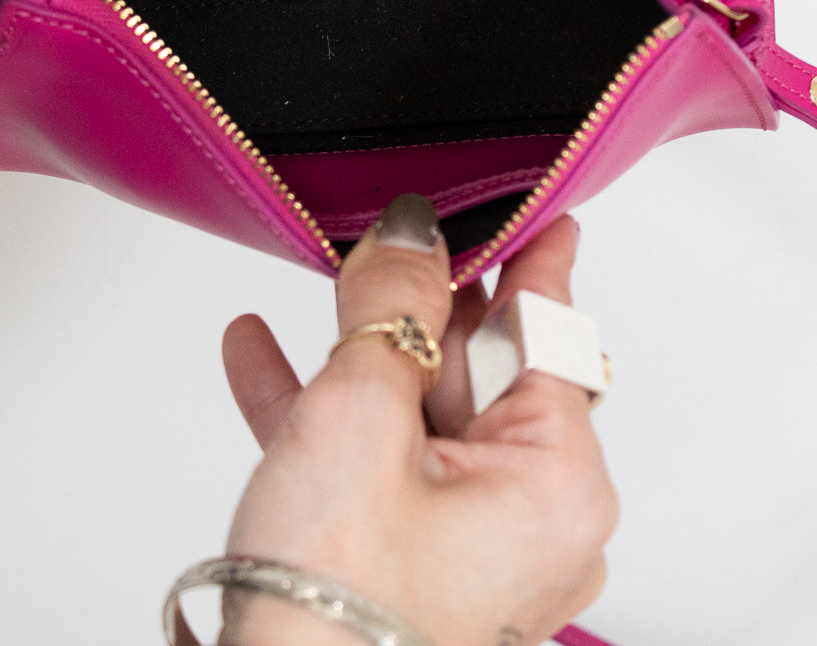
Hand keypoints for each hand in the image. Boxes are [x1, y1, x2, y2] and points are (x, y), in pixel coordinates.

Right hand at [221, 201, 617, 645]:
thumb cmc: (335, 613)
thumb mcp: (361, 415)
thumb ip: (392, 307)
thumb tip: (413, 233)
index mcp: (554, 483)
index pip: (549, 335)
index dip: (533, 260)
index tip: (538, 211)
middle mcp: (525, 518)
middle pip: (476, 370)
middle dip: (417, 308)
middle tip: (381, 245)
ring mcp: (462, 543)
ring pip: (412, 412)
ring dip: (353, 353)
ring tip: (316, 287)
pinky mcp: (401, 559)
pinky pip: (367, 458)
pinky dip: (319, 406)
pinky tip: (262, 354)